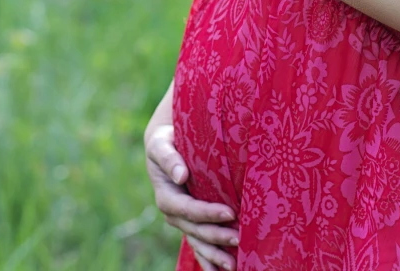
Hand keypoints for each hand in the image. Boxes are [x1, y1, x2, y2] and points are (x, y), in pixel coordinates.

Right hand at [145, 124, 238, 270]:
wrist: (165, 147)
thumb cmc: (165, 141)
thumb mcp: (160, 144)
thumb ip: (169, 158)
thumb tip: (181, 175)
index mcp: (166, 196)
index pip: (189, 209)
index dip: (208, 213)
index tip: (230, 212)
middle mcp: (174, 214)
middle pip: (196, 229)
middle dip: (217, 236)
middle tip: (239, 238)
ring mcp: (183, 221)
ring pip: (199, 242)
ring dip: (215, 254)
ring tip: (234, 266)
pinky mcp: (191, 222)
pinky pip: (199, 244)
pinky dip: (209, 259)